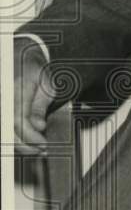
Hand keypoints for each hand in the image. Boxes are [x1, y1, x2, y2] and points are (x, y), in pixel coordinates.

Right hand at [13, 38, 54, 153]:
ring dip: (17, 143)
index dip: (30, 136)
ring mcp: (1, 104)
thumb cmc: (35, 72)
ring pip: (4, 130)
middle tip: (40, 151)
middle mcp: (4, 99)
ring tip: (34, 150)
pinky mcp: (2, 109)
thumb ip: (41, 106)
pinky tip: (24, 144)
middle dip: (24, 144)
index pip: (18, 120)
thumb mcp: (46, 85)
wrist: (19, 59)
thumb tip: (39, 126)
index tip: (43, 144)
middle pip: (8, 128)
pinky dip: (12, 137)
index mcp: (14, 91)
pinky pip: (5, 127)